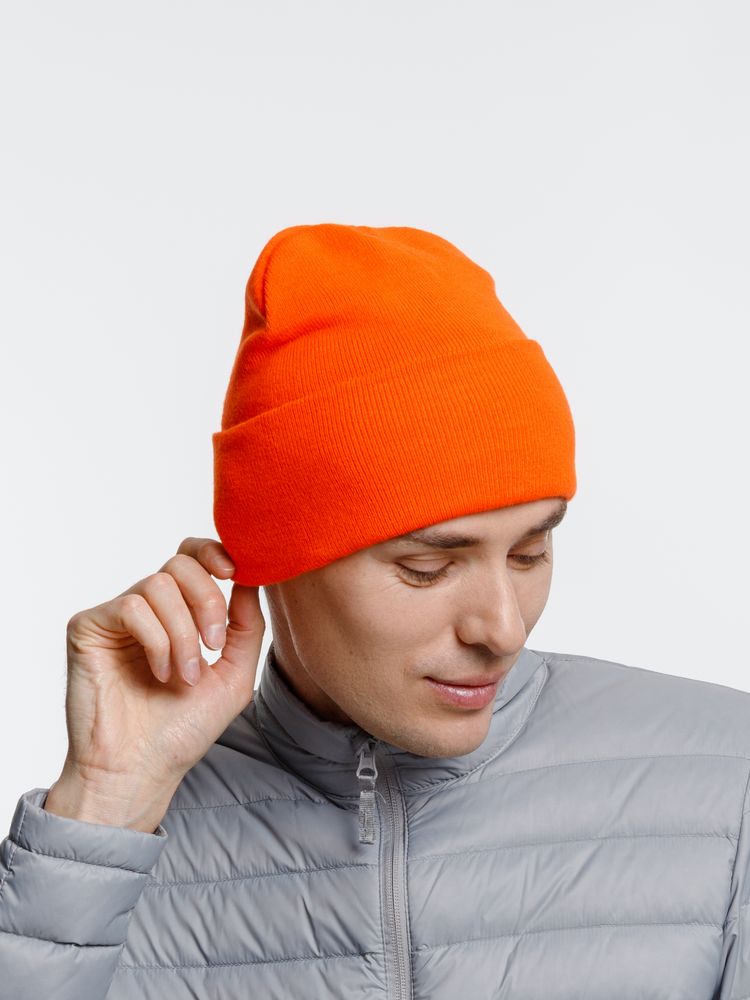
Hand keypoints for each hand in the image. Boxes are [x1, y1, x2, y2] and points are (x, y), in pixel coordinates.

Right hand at [44, 538, 264, 830]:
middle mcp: (145, 609)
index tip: (232, 571)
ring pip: (159, 586)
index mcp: (177, 613)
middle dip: (207, 601)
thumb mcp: (234, 675)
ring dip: (183, 633)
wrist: (141, 769)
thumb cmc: (183, 729)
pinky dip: (157, 641)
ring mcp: (115, 617)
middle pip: (180, 565)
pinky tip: (159, 674)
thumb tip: (252, 577)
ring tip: (184, 676)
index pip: (190, 557)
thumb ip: (247, 626)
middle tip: (214, 645)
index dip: (212, 552)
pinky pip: (131, 607)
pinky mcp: (88, 628)